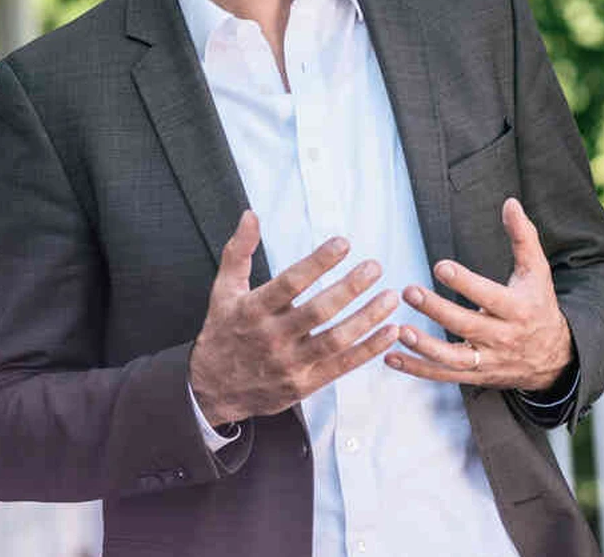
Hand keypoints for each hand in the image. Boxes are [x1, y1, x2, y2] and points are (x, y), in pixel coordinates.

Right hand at [187, 211, 401, 424]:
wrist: (213, 389)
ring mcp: (290, 364)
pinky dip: (369, 349)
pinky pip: (342, 366)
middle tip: (374, 267)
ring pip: (335, 340)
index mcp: (253, 310)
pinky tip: (391, 330)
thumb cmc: (223, 332)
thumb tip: (250, 215)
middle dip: (349, 288)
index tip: (344, 244)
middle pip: (317, 312)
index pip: (290, 283)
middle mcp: (272, 337)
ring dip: (367, 318)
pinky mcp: (305, 384)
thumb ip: (238, 252)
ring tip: (391, 297)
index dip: (318, 263)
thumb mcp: (223, 291)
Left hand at [383, 198, 572, 391]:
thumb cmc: (539, 305)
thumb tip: (510, 203)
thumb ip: (523, 236)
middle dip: (437, 310)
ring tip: (399, 331)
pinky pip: (443, 376)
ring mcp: (488, 360)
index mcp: (518, 308)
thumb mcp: (537, 271)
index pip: (489, 296)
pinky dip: (417, 369)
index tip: (441, 266)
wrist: (555, 358)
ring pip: (454, 359)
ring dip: (425, 347)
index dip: (465, 283)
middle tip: (409, 291)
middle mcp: (503, 337)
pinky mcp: (475, 376)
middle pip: (467, 326)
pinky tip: (391, 357)